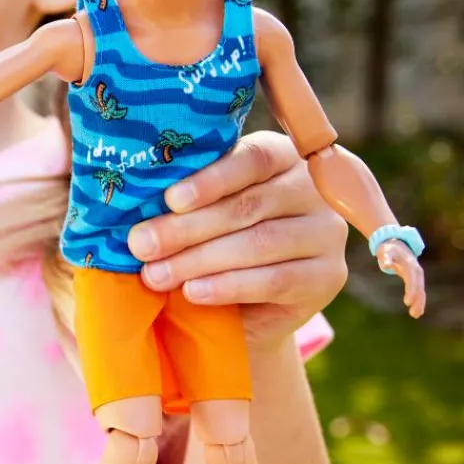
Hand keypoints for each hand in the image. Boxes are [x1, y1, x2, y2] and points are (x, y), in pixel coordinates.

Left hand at [124, 132, 348, 348]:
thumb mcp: (197, 214)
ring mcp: (327, 233)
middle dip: (188, 227)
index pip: (255, 157)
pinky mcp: (329, 277)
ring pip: (260, 242)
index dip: (211, 179)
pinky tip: (194, 291)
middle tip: (141, 245)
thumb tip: (134, 207)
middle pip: (250, 204)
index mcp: (282, 156)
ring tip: (155, 275)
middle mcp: (313, 189)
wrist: (242, 307)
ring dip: (200, 259)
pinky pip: (276, 280)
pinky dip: (229, 286)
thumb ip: (181, 202)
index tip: (170, 199)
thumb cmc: (208, 243)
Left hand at [376, 240, 426, 316]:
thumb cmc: (388, 248)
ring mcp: (417, 275)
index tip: (407, 302)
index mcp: (410, 265)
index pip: (412, 280)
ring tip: (416, 315)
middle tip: (414, 314)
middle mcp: (416, 271)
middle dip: (417, 301)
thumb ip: (385, 258)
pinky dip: (418, 301)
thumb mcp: (385, 251)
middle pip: (419, 287)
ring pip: (421, 291)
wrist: (396, 244)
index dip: (411, 291)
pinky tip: (416, 312)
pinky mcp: (415, 279)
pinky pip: (418, 291)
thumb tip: (385, 264)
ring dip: (419, 303)